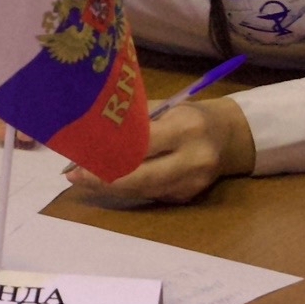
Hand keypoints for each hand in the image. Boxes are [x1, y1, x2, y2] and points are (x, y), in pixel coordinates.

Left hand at [66, 100, 255, 205]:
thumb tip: (92, 129)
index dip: (109, 154)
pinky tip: (108, 182)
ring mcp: (193, 183)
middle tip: (74, 176)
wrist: (230, 136)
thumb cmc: (189, 115)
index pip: (141, 146)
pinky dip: (128, 189)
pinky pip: (151, 194)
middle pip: (141, 178)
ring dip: (111, 187)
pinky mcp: (188, 196)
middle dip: (104, 180)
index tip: (80, 156)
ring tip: (83, 179)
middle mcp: (193, 159)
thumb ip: (136, 119)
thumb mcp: (166, 106)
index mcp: (185, 128)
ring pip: (143, 190)